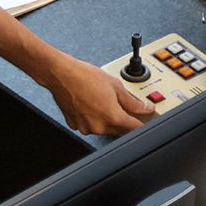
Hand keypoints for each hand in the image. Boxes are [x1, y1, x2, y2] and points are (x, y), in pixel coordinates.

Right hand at [38, 55, 156, 135]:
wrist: (61, 75)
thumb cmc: (85, 77)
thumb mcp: (115, 86)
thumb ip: (133, 102)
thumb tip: (145, 108)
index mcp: (112, 117)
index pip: (134, 128)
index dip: (142, 124)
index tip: (145, 121)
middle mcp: (99, 126)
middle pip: (119, 130)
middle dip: (124, 120)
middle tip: (121, 105)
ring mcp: (86, 128)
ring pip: (104, 129)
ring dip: (107, 120)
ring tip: (101, 101)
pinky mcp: (75, 126)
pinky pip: (89, 126)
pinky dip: (93, 119)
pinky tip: (90, 105)